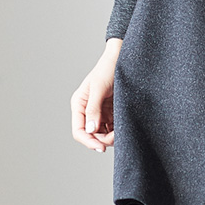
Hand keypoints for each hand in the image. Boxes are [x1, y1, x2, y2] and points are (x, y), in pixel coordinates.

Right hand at [70, 38, 121, 152]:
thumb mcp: (99, 88)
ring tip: (123, 130)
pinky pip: (112, 126)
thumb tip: (90, 130)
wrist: (123, 57)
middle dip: (103, 139)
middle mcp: (87, 110)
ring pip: (103, 133)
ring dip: (112, 135)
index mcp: (79, 104)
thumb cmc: (109, 68)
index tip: (101, 147)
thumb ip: (93, 109)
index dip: (89, 141)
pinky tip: (125, 126)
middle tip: (118, 137)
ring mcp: (100, 111)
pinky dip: (118, 129)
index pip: (79, 131)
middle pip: (92, 135)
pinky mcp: (111, 110)